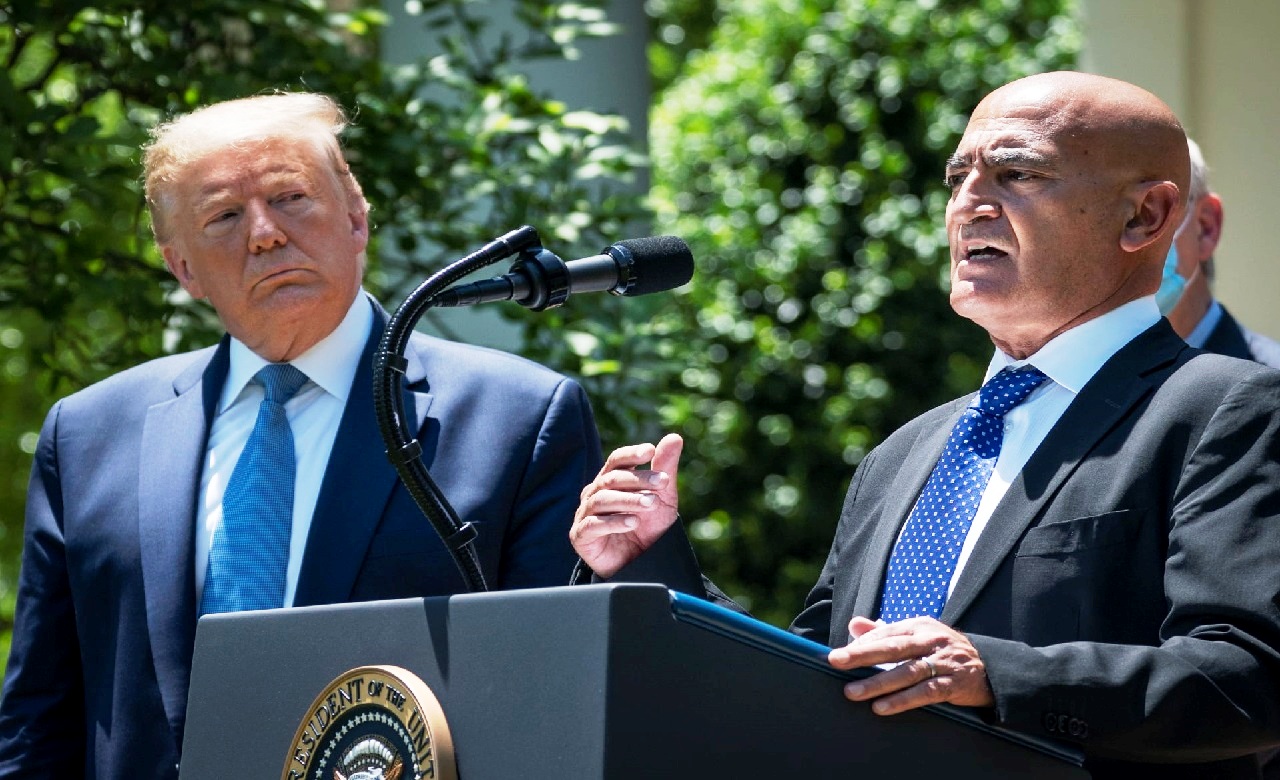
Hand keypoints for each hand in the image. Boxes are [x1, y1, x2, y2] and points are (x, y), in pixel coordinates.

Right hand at [570, 433, 682, 577]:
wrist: (639, 563)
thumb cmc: (648, 526)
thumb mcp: (663, 497)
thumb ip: (665, 468)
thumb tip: (674, 437)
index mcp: (611, 480)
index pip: (617, 460)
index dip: (631, 454)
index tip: (650, 451)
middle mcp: (595, 493)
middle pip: (612, 479)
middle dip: (638, 480)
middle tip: (662, 483)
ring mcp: (585, 513)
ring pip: (603, 499)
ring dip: (629, 500)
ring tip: (651, 503)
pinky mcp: (581, 535)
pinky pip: (594, 524)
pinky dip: (614, 522)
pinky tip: (632, 522)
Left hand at [828, 616, 993, 714]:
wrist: (988, 667)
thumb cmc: (943, 651)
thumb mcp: (918, 635)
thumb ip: (885, 631)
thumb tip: (854, 625)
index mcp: (920, 626)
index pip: (886, 633)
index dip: (862, 643)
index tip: (839, 653)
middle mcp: (931, 641)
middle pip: (893, 648)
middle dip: (862, 655)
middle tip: (836, 661)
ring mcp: (943, 662)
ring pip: (907, 672)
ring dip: (878, 683)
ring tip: (853, 692)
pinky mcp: (953, 684)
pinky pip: (925, 693)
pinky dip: (902, 700)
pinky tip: (882, 707)